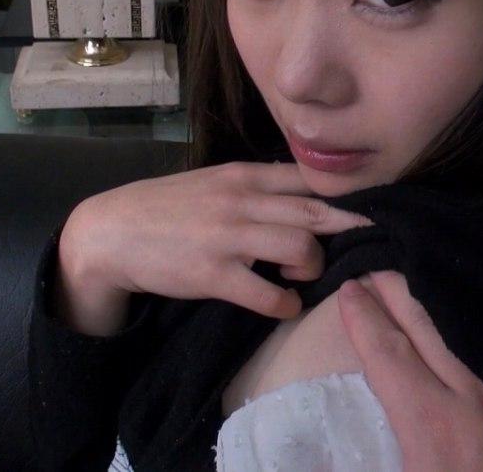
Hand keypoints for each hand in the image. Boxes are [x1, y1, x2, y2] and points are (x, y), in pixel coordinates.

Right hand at [59, 161, 373, 325]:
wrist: (110, 233)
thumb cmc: (166, 208)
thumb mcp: (212, 183)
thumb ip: (255, 186)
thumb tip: (301, 194)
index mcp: (243, 175)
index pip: (306, 177)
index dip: (344, 192)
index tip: (372, 206)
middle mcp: (241, 201)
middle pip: (314, 211)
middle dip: (348, 229)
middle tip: (367, 243)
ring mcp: (228, 237)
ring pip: (300, 248)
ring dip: (314, 267)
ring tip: (303, 277)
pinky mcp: (213, 275)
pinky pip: (268, 294)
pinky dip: (287, 305)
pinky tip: (284, 306)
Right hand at [337, 270, 482, 470]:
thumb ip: (361, 467)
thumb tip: (313, 462)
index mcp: (430, 421)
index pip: (388, 352)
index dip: (363, 318)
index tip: (348, 289)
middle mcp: (469, 395)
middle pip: (426, 323)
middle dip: (396, 289)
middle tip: (375, 266)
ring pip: (465, 327)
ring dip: (434, 298)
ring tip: (416, 277)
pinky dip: (473, 323)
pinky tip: (472, 322)